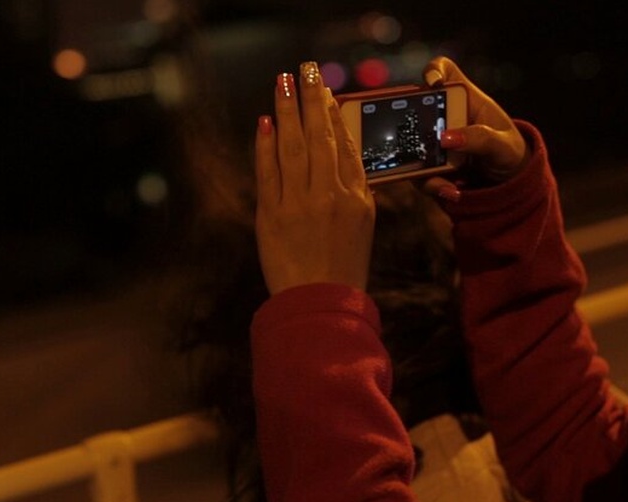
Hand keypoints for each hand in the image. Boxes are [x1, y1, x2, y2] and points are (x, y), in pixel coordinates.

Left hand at [255, 62, 375, 295]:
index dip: (334, 115)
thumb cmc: (343, 269)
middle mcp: (330, 195)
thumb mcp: (362, 226)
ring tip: (283, 82)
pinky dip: (265, 146)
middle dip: (312, 99)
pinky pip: (268, 173)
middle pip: (320, 137)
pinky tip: (265, 122)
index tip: (326, 92)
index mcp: (357, 198)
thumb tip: (342, 156)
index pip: (344, 145)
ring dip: (287, 111)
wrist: (320, 305)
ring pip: (294, 147)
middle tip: (306, 69)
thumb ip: (356, 190)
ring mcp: (300, 204)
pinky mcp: (272, 217)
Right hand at [420, 56, 529, 199]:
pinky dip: (431, 184)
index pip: (445, 72)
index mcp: (464, 99)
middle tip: (419, 144)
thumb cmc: (508, 152)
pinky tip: (450, 192)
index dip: (434, 71)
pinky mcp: (427, 164)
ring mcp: (432, 141)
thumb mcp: (503, 144)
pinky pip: (418, 172)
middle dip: (409, 125)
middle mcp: (442, 117)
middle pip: (414, 108)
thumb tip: (447, 139)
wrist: (507, 182)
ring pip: (411, 146)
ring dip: (422, 166)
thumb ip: (481, 138)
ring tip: (445, 185)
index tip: (433, 83)